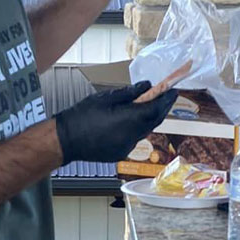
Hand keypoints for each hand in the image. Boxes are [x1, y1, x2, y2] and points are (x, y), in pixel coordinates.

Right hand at [54, 82, 177, 164]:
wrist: (65, 140)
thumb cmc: (82, 116)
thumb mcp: (106, 98)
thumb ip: (130, 93)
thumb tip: (147, 86)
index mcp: (130, 120)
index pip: (156, 109)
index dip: (167, 99)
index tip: (173, 90)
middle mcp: (132, 136)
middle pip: (154, 121)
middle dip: (161, 108)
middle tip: (165, 96)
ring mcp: (127, 147)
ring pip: (145, 131)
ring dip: (148, 119)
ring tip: (145, 106)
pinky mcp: (120, 153)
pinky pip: (134, 139)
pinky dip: (136, 129)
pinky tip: (128, 122)